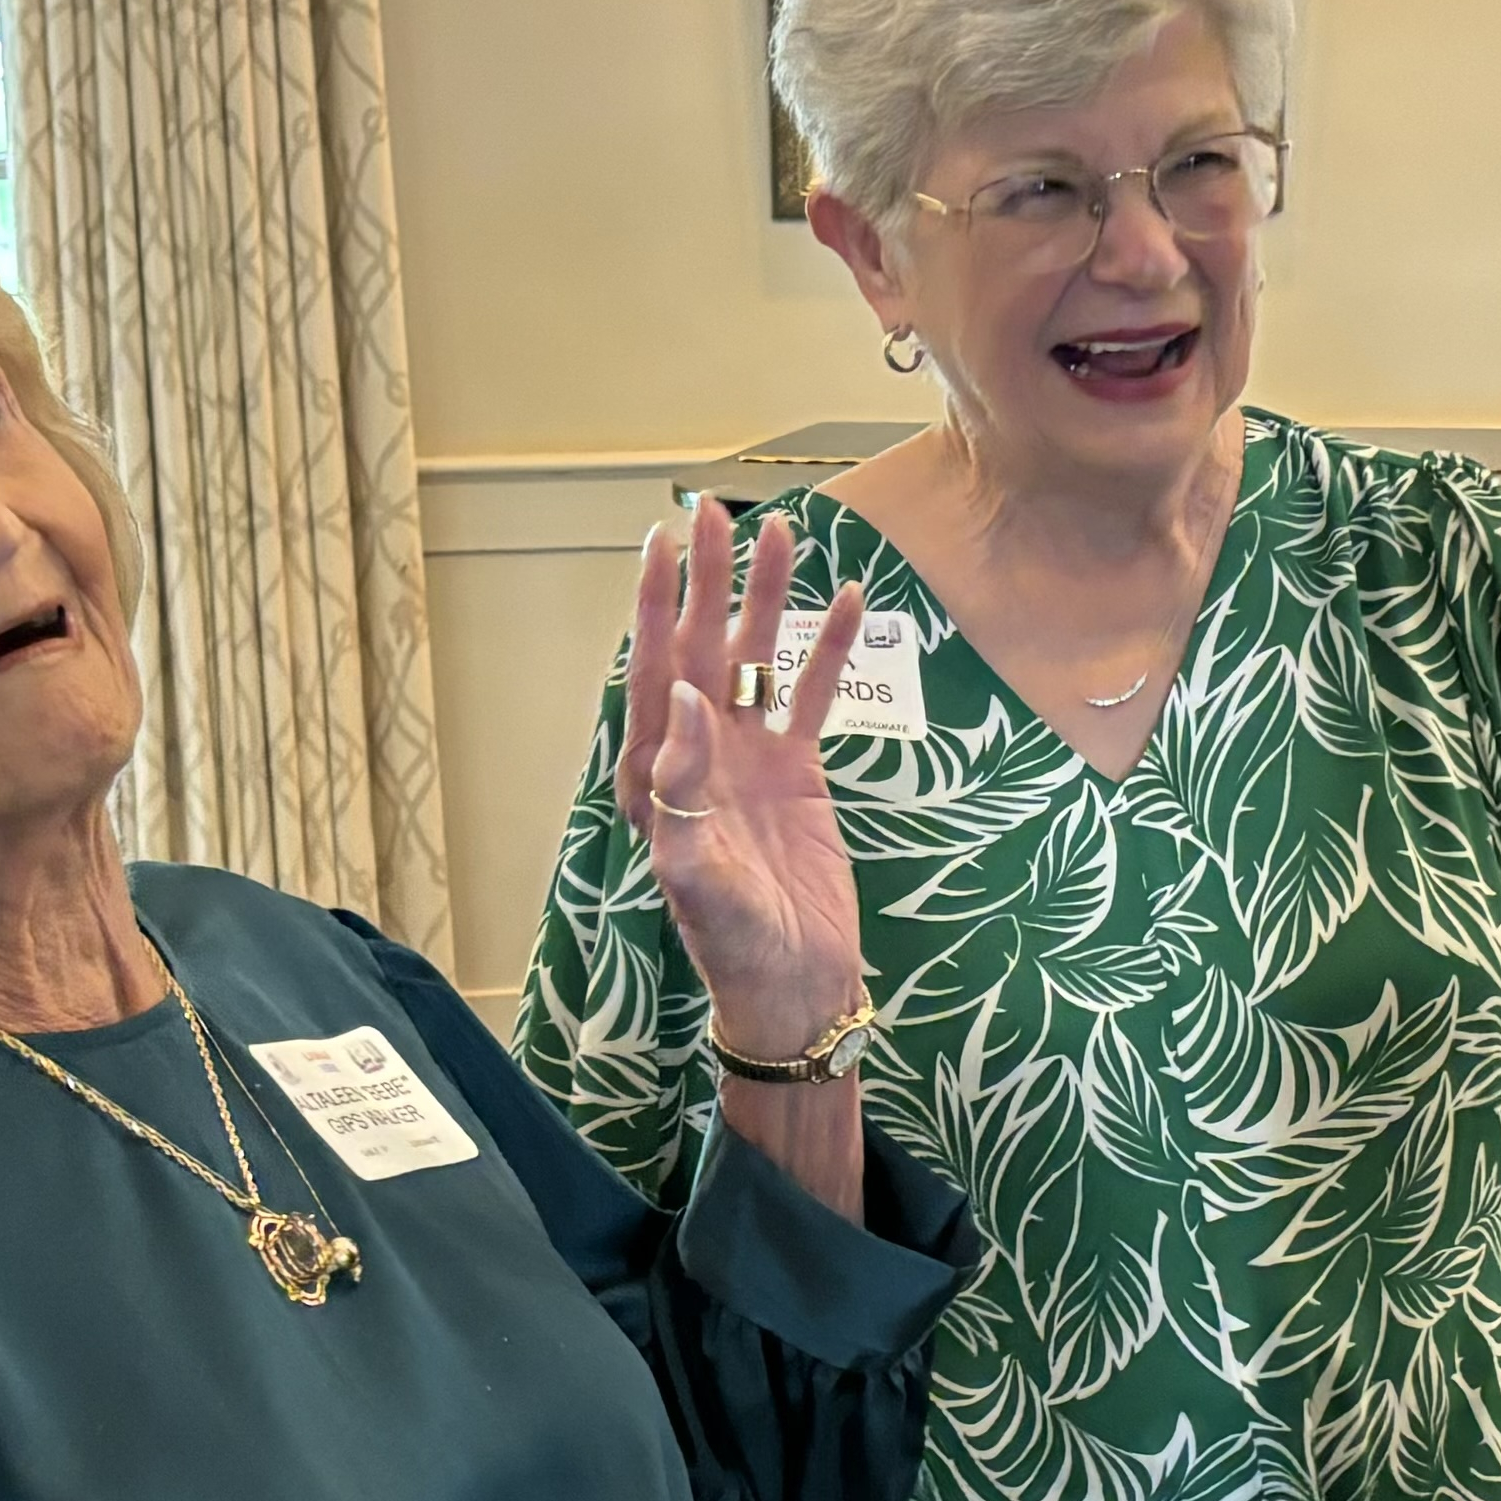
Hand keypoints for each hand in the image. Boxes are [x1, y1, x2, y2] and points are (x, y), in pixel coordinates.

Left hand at [619, 493, 864, 1062]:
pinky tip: (847, 599)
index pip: (653, 671)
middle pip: (700, 647)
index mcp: (660, 777)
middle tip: (718, 512)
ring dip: (768, 600)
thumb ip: (682, 786)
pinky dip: (828, 650)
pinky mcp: (797, 773)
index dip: (655, 606)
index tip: (662, 544)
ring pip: (757, 661)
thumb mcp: (699, 875)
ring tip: (783, 534)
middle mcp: (699, 756)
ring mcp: (750, 759)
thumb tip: (681, 692)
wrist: (795, 988)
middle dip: (709, 581)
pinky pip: (813, 697)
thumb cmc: (737, 945)